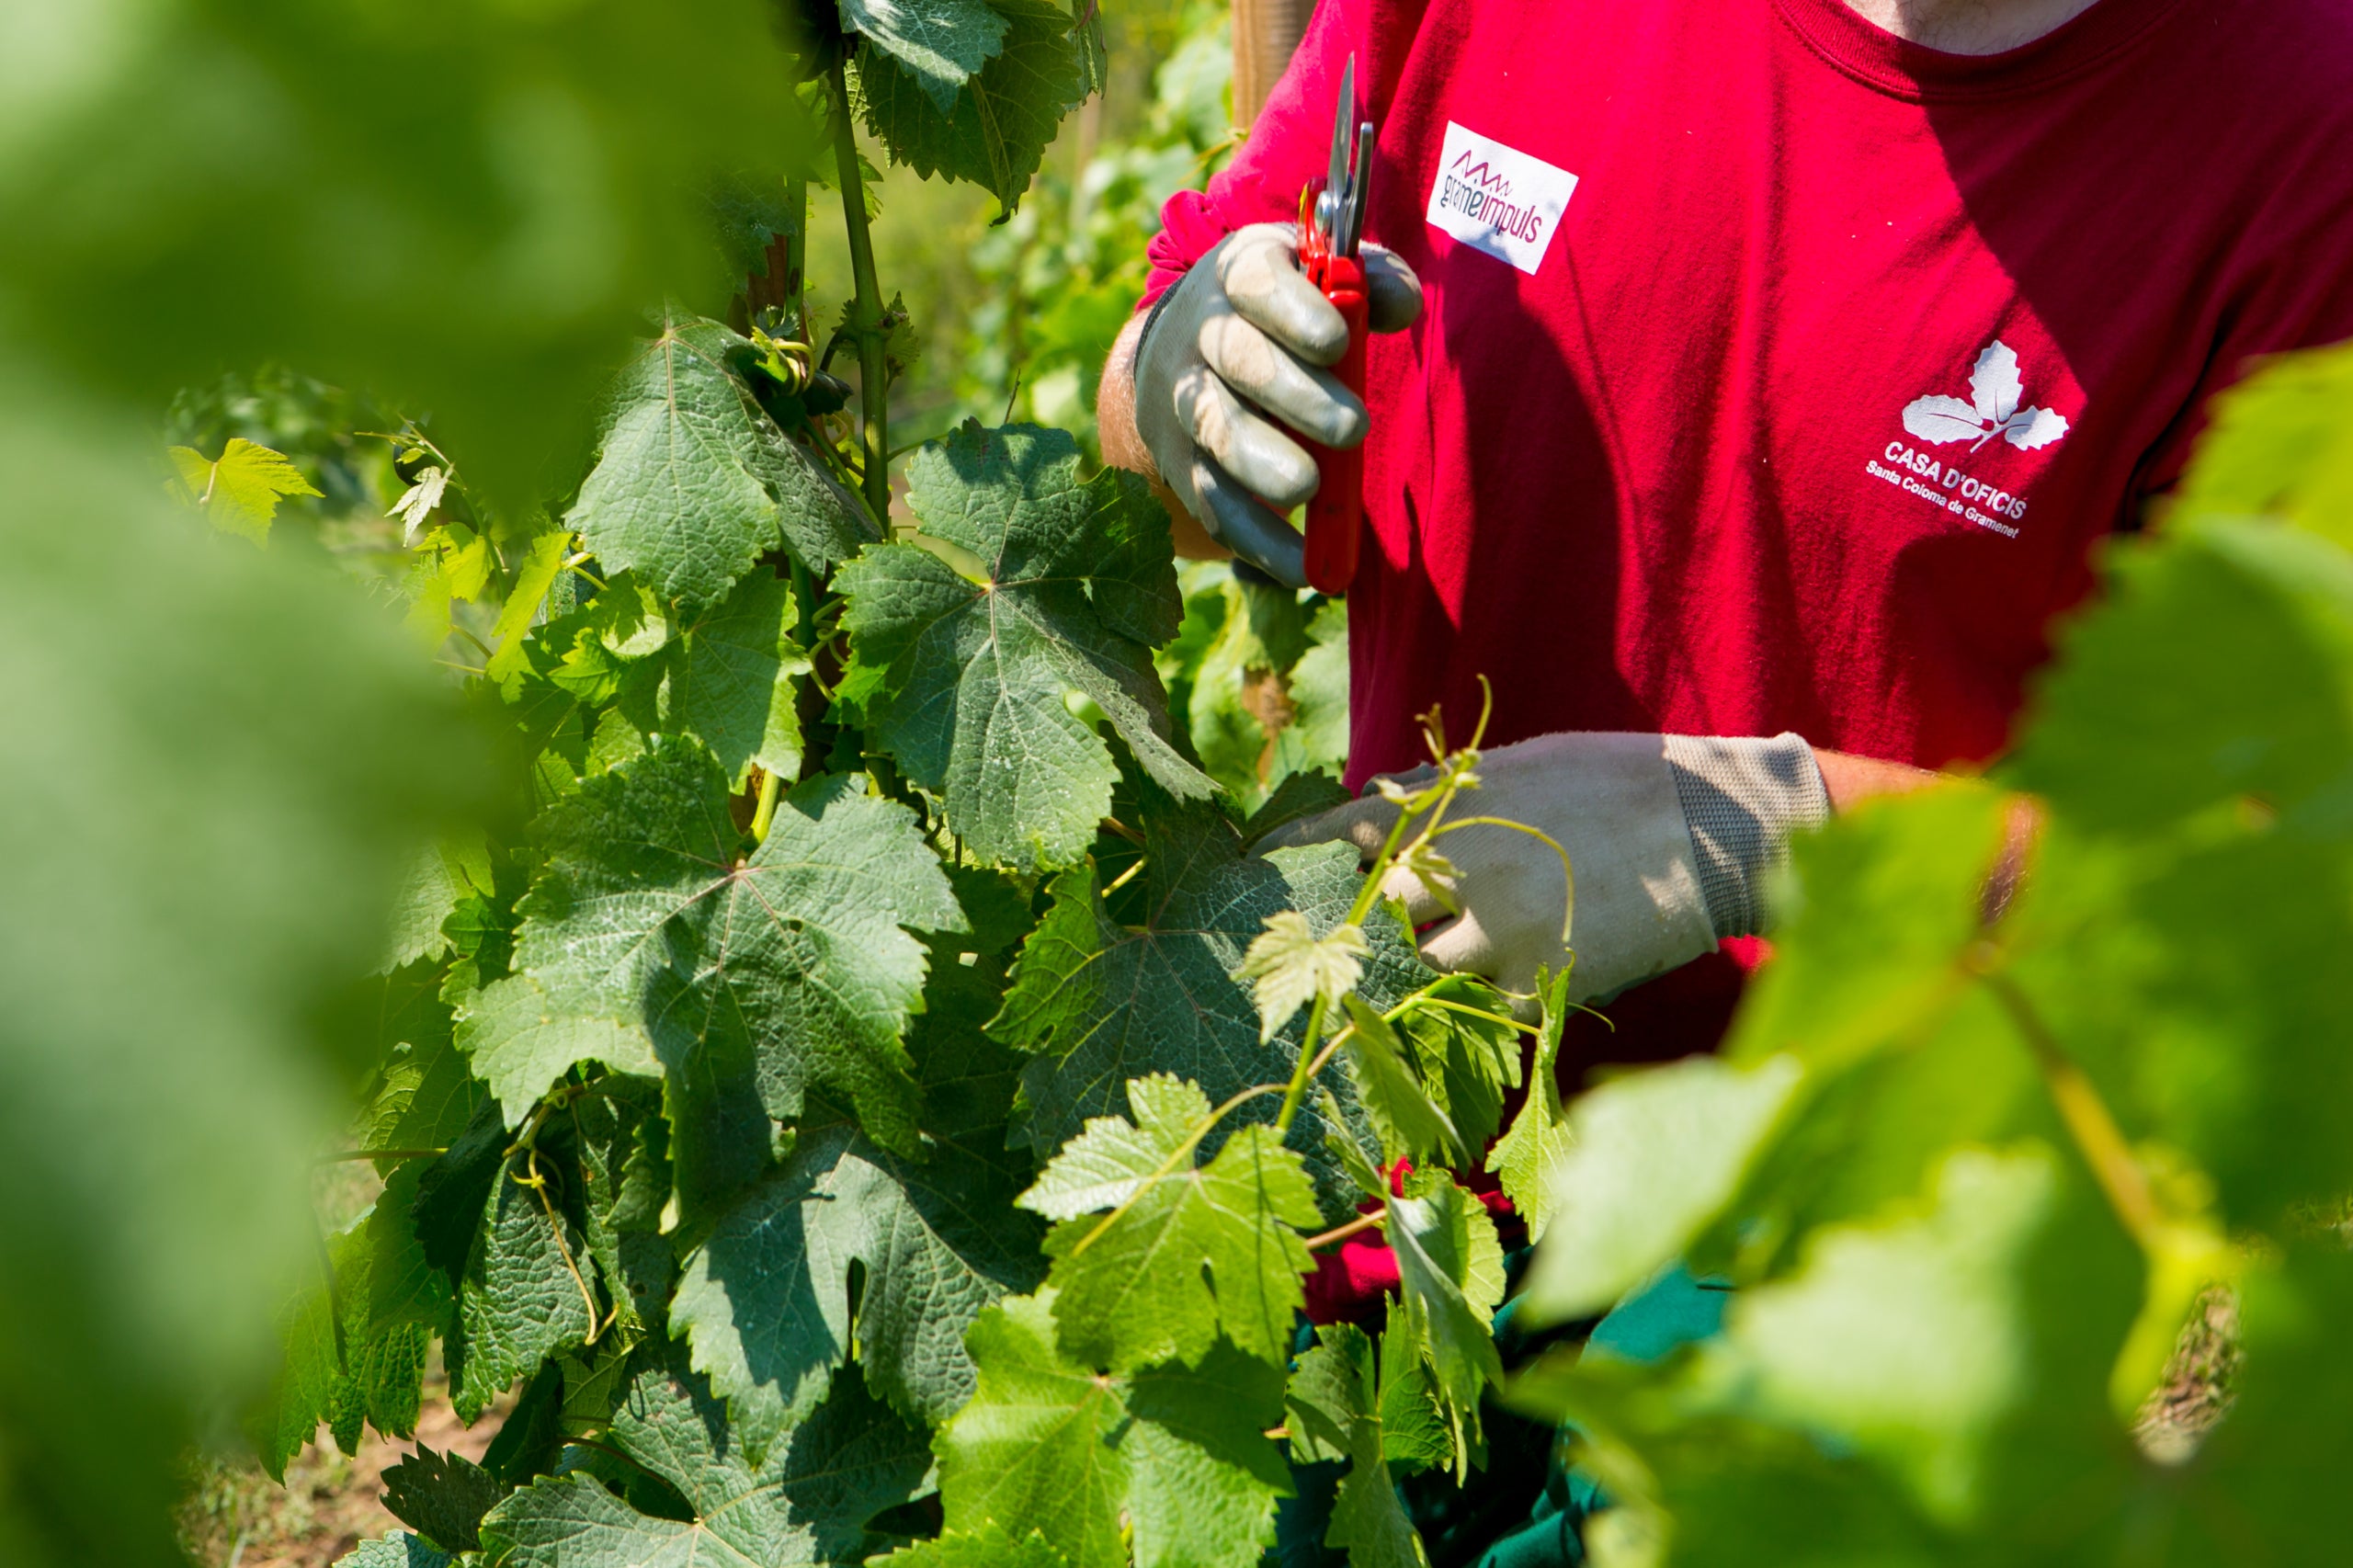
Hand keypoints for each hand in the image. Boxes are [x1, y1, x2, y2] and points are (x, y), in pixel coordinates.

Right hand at [1131, 223, 1419, 585]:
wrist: (1186, 347)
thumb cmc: (1283, 307)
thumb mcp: (1322, 273)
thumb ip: (1372, 282)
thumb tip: (1401, 306)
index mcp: (1241, 274)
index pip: (1258, 284)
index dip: (1292, 311)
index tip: (1336, 342)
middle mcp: (1200, 334)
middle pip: (1238, 360)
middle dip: (1293, 396)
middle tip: (1352, 428)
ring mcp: (1184, 402)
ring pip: (1216, 432)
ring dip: (1263, 466)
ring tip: (1310, 488)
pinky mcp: (1183, 465)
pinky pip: (1215, 506)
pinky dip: (1257, 541)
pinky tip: (1303, 567)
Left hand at [1260, 731, 1829, 1004]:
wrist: (1709, 826)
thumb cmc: (1615, 780)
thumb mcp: (1517, 763)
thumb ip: (1438, 791)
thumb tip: (1370, 800)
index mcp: (1448, 808)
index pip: (1338, 832)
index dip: (1289, 853)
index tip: (1251, 867)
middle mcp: (1456, 869)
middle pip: (1363, 915)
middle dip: (1344, 931)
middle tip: (1316, 950)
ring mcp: (1494, 932)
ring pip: (1413, 973)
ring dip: (1405, 978)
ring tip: (1398, 989)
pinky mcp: (1536, 984)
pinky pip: (1477, 1011)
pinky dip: (1472, 1007)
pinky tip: (1477, 1004)